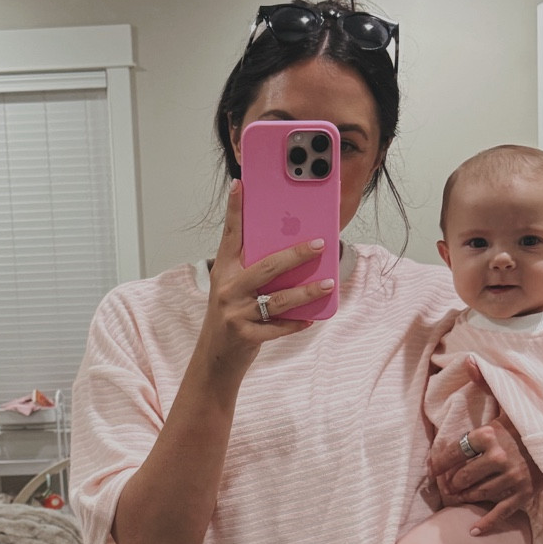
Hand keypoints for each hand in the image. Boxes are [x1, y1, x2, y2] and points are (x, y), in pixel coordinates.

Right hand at [197, 182, 335, 382]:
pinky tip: (312, 318)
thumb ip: (253, 269)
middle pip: (267, 266)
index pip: (230, 235)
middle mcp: (228, 288)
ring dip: (306, 292)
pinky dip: (297, 323)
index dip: (235, 209)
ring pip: (278, 299)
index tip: (241, 184)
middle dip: (295, 254)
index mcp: (225, 270)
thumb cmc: (231, 315)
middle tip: (319, 244)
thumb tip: (291, 250)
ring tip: (327, 284)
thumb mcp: (234, 288)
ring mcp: (236, 312)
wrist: (215, 358)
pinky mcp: (246, 336)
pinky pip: (278, 328)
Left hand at [430, 417, 541, 536]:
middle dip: (451, 485)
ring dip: (465, 499)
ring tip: (460, 498)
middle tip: (448, 488)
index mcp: (487, 436)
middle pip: (463, 478)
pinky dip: (486, 523)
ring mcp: (513, 475)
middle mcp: (499, 456)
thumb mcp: (488, 427)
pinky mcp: (524, 491)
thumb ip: (465, 442)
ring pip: (477, 495)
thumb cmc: (511, 432)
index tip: (433, 470)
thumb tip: (434, 462)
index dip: (438, 464)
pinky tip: (473, 530)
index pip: (453, 454)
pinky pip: (500, 512)